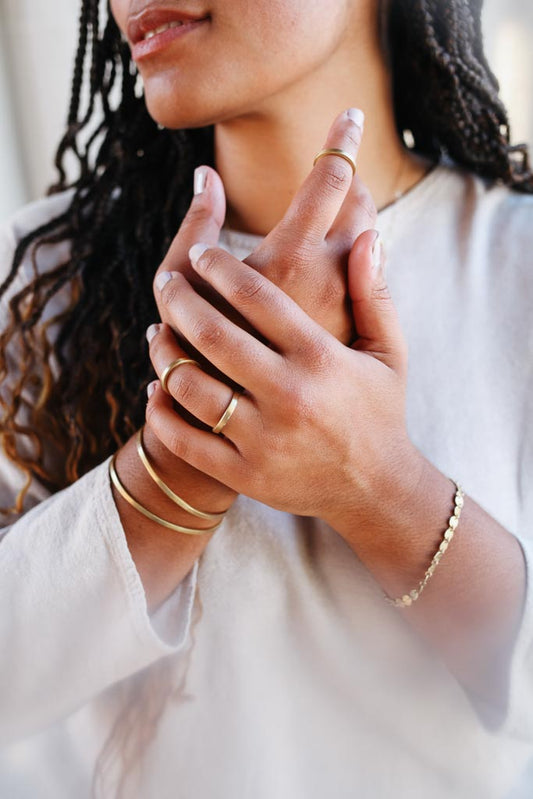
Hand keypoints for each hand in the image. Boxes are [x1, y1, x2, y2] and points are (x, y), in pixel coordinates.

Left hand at [147, 227, 416, 537]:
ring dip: (163, 352)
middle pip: (212, 333)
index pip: (256, 296)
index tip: (201, 253)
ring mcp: (262, 438)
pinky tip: (158, 388)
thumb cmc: (378, 412)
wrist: (375, 490)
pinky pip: (184, 437)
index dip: (219, 266)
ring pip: (188, 384)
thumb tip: (368, 235)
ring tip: (157, 333)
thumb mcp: (387, 352)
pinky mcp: (243, 474)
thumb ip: (373, 294)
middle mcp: (289, 395)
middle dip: (179, 299)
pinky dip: (161, 410)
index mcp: (320, 358)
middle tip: (166, 284)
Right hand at [153, 108, 375, 343]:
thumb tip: (207, 175)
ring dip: (357, 215)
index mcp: (290, 260)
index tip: (349, 115)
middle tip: (339, 169)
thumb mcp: (180, 286)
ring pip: (368, 238)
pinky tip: (339, 253)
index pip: (330, 179)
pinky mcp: (356, 328)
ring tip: (339, 206)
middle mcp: (330, 280)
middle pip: (360, 204)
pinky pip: (367, 272)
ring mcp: (349, 307)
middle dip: (350, 181)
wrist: (236, 423)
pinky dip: (356, 253)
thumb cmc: (196, 352)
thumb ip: (195, 227)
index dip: (341, 138)